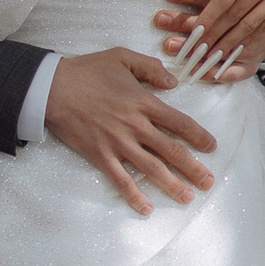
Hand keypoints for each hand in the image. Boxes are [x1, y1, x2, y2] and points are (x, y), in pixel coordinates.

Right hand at [43, 49, 217, 216]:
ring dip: (172, 185)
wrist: (53, 88)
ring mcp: (118, 143)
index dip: (198, 136)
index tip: (211, 147)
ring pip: (151, 168)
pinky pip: (121, 180)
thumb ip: (150, 68)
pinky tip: (146, 208)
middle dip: (193, 168)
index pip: (179, 122)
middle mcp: (135, 126)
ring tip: (187, 198)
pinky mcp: (100, 156)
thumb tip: (173, 82)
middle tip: (208, 182)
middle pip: (171, 150)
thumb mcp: (122, 57)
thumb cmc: (87, 70)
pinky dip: (134, 196)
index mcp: (143, 102)